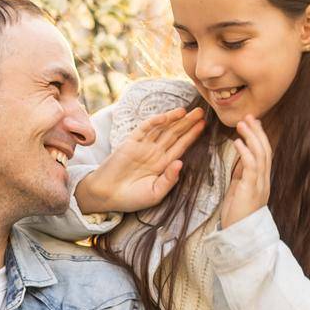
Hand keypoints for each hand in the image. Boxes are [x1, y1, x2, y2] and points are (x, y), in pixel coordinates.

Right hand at [74, 107, 204, 213]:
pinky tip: (167, 116)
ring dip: (174, 119)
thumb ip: (169, 180)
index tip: (203, 125)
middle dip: (187, 123)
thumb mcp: (155, 193)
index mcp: (162, 164)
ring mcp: (143, 146)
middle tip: (201, 112)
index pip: (180, 146)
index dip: (191, 136)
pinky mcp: (131, 142)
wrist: (106, 196)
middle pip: (174, 134)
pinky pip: (145, 129)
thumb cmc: (131, 198)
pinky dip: (155, 122)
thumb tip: (180, 162)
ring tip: (187, 111)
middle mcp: (155, 153)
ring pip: (162, 129)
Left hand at [218, 115, 271, 228]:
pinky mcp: (252, 189)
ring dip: (251, 138)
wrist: (240, 236)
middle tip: (249, 117)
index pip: (264, 153)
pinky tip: (238, 142)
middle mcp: (264, 180)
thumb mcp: (240, 190)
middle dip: (257, 132)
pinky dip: (245, 152)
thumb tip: (240, 159)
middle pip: (265, 150)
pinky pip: (251, 167)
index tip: (253, 123)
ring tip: (242, 124)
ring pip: (260, 155)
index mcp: (262, 180)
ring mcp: (260, 184)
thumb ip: (242, 175)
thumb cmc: (237, 215)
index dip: (259, 137)